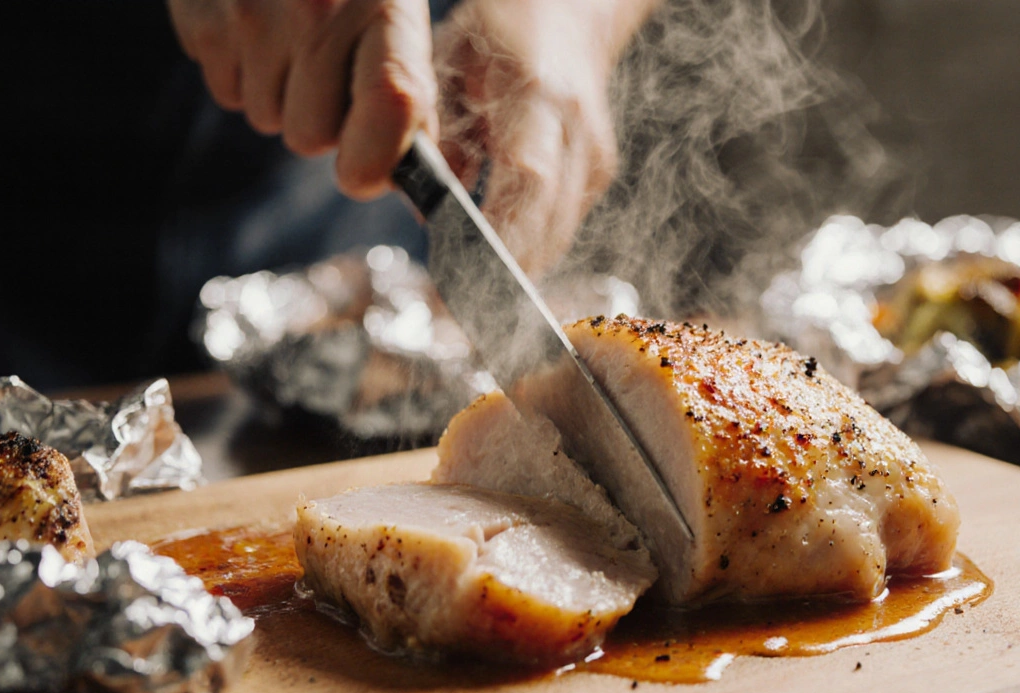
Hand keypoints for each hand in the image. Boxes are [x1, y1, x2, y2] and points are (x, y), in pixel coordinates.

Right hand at [167, 0, 437, 199]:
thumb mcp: (395, 14)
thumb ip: (408, 93)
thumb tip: (415, 176)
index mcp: (384, 7)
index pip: (390, 104)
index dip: (374, 161)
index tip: (363, 172)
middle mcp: (316, 10)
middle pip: (310, 136)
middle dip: (319, 116)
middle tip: (326, 64)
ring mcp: (251, 13)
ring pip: (265, 118)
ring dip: (279, 92)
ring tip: (290, 37)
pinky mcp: (200, 16)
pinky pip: (226, 91)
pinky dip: (242, 70)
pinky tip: (256, 26)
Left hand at [169, 0, 659, 276]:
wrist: (569, 12)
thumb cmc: (494, 33)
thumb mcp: (449, 62)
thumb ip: (437, 132)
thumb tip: (425, 212)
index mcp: (538, 96)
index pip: (527, 180)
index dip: (502, 240)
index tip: (468, 288)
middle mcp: (577, 132)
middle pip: (548, 227)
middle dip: (506, 285)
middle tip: (468, 332)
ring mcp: (592, 157)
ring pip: (556, 239)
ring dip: (516, 282)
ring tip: (480, 325)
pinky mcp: (594, 174)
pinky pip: (558, 230)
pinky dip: (526, 258)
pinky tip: (499, 287)